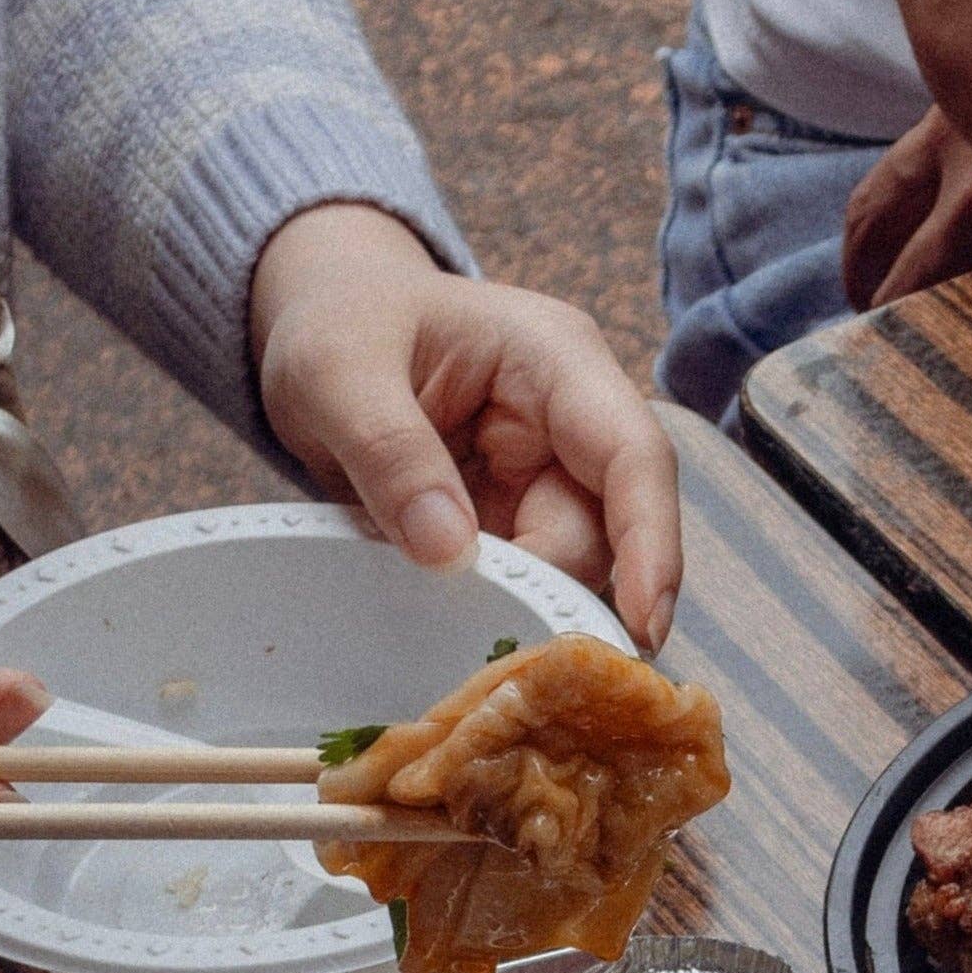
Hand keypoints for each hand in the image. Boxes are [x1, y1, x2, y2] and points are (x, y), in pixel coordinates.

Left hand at [250, 205, 682, 650]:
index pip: (634, 456)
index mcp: (556, 362)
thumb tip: (451, 554)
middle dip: (554, 593)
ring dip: (518, 610)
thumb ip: (388, 448)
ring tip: (456, 639)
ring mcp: (550, 483)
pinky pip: (528, 586)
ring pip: (570, 572)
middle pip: (606, 534)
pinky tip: (458, 635)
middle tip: (493, 651)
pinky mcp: (520, 527)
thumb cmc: (336, 320)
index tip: (641, 626)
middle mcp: (574, 429)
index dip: (650, 544)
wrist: (321, 326)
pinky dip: (498, 616)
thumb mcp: (334, 368)